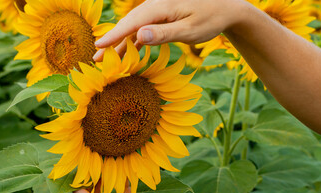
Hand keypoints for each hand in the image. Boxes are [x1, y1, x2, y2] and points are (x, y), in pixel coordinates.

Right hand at [93, 0, 250, 60]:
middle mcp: (156, 5)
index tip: (98, 46)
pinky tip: (125, 52)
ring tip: (104, 58)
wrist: (226, 7)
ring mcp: (158, 11)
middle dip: (111, 41)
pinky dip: (133, 41)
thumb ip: (164, 33)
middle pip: (129, 24)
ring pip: (134, 27)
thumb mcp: (189, 29)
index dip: (114, 35)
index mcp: (161, 6)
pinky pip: (143, 28)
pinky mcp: (162, 16)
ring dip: (120, 43)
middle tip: (95, 60)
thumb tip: (138, 36)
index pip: (132, 22)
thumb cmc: (210, 19)